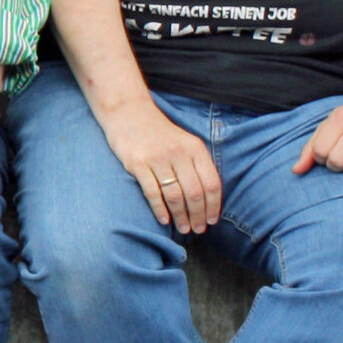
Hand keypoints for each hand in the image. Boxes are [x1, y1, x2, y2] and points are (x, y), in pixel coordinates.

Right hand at [95, 101, 221, 233]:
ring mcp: (157, 158)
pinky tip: (164, 220)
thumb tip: (207, 197)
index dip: (214, 206)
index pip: (211, 183)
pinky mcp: (138, 164)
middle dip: (198, 216)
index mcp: (195, 148)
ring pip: (175, 196)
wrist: (128, 113)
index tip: (212, 220)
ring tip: (183, 228)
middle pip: (195, 193)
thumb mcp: (185, 141)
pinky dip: (160, 209)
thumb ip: (197, 164)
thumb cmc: (159, 132)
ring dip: (181, 216)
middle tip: (198, 230)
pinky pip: (152, 193)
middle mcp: (178, 153)